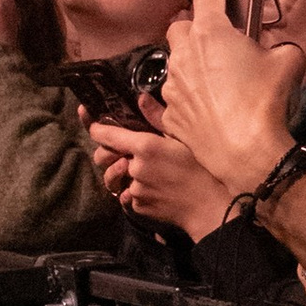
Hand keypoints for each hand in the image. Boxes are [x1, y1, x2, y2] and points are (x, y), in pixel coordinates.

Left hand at [91, 106, 227, 235]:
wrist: (209, 207)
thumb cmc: (201, 168)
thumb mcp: (182, 137)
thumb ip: (157, 117)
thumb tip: (141, 98)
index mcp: (144, 146)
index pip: (106, 134)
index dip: (96, 128)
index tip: (96, 127)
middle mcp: (134, 167)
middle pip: (103, 158)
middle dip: (107, 154)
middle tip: (123, 153)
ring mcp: (134, 189)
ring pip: (116, 178)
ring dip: (122, 175)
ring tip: (141, 173)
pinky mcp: (138, 206)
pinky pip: (129, 196)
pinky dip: (136, 193)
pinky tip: (155, 190)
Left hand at [155, 0, 300, 197]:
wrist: (245, 153)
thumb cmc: (265, 103)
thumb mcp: (288, 63)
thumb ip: (282, 47)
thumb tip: (282, 50)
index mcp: (211, 32)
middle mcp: (184, 54)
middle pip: (179, 26)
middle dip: (194, 26)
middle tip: (216, 35)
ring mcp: (172, 86)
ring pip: (175, 63)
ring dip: (191, 63)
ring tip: (215, 77)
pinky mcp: (170, 113)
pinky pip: (175, 97)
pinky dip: (190, 97)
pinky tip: (210, 107)